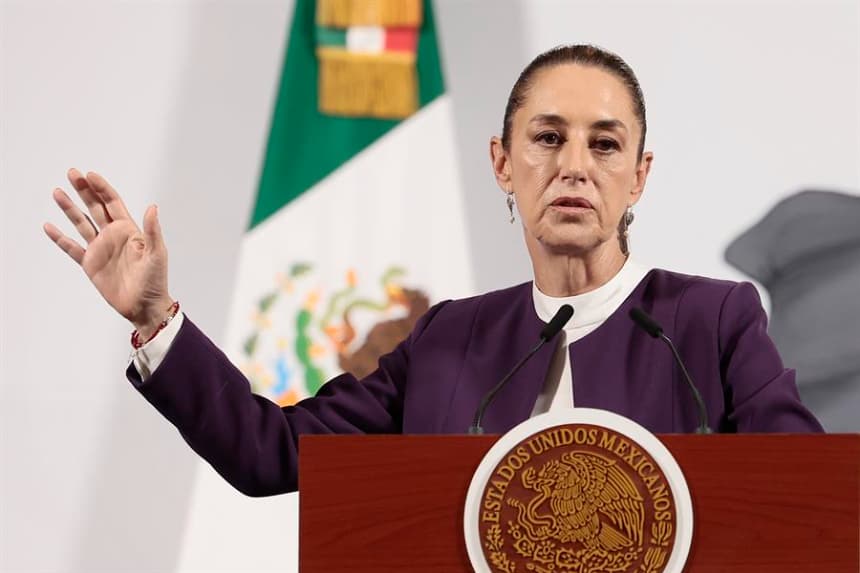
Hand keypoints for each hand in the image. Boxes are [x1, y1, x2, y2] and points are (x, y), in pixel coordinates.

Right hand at [44, 169, 174, 338]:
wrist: (144, 306)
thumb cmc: (156, 280)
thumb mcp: (157, 253)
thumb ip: (152, 230)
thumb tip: (153, 207)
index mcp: (129, 230)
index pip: (113, 203)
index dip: (102, 188)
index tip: (90, 175)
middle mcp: (112, 235)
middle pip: (95, 207)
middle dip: (84, 190)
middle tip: (72, 172)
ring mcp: (100, 248)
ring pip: (81, 223)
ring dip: (69, 208)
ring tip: (57, 191)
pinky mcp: (90, 263)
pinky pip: (71, 248)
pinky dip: (60, 238)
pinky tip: (49, 226)